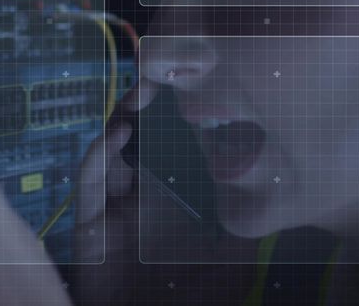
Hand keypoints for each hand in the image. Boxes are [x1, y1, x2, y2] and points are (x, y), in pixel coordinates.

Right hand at [68, 79, 259, 304]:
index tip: (184, 78)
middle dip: (143, 104)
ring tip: (141, 95)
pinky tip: (119, 134)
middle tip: (157, 75)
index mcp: (170, 194)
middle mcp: (139, 196)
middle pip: (136, 138)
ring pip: (109, 151)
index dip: (171, 109)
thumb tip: (270, 162)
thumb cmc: (197, 294)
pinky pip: (88, 183)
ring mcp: (112, 208)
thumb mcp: (235, 247)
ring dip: (121, 119)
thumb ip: (247, 208)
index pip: (166, 142)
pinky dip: (99, 154)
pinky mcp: (89, 226)